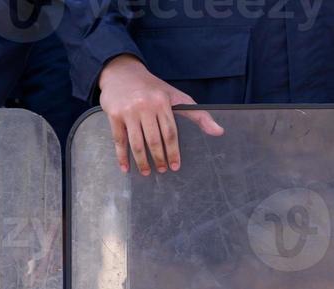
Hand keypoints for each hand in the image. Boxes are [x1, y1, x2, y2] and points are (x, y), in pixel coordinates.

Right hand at [98, 55, 223, 174]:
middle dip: (159, 158)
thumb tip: (219, 131)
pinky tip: (126, 168)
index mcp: (162, 102)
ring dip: (142, 161)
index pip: (170, 132)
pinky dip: (122, 156)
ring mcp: (128, 111)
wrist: (122, 72)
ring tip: (147, 172)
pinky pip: (119, 140)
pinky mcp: (114, 115)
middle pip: (154, 139)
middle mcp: (145, 106)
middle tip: (162, 170)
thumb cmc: (152, 88)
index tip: (175, 166)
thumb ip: (198, 114)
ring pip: (136, 143)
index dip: (173, 151)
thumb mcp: (176, 96)